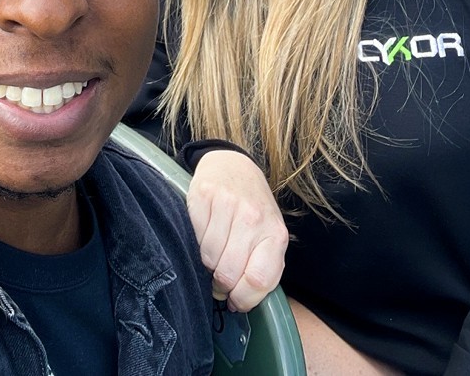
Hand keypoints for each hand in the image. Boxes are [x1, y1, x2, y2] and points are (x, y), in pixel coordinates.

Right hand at [187, 149, 287, 311]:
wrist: (233, 167)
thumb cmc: (252, 209)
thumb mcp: (268, 235)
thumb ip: (262, 267)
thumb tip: (239, 302)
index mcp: (275, 234)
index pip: (259, 280)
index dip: (242, 299)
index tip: (234, 302)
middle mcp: (253, 218)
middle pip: (229, 272)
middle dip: (221, 284)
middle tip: (219, 280)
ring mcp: (228, 205)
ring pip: (208, 257)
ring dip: (207, 263)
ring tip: (213, 254)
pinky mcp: (204, 195)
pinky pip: (194, 235)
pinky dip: (196, 242)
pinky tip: (204, 235)